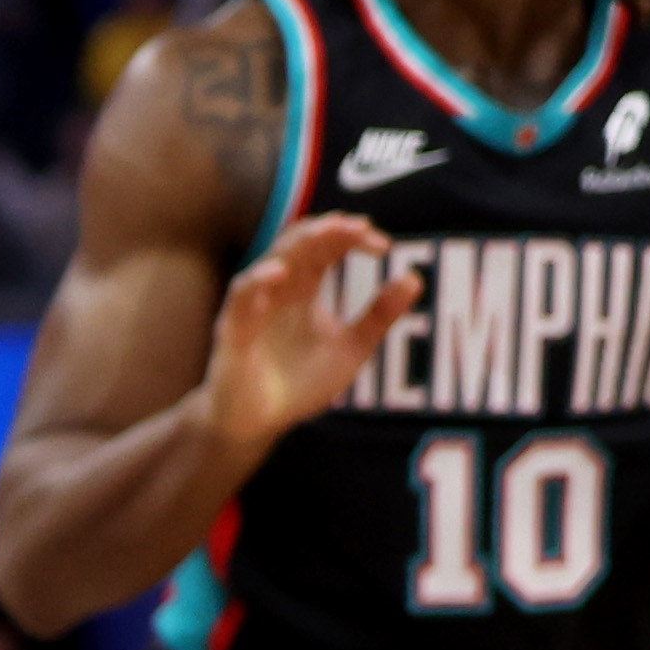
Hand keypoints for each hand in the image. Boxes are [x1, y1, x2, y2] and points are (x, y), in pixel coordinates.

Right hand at [200, 212, 415, 462]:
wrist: (259, 423)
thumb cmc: (300, 384)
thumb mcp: (352, 348)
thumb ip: (379, 315)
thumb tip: (415, 278)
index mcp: (304, 289)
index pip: (326, 248)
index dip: (352, 238)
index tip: (382, 246)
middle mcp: (278, 290)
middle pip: (299, 244)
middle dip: (328, 230)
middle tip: (359, 226)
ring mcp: (255, 306)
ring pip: (272, 260)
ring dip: (298, 243)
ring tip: (326, 231)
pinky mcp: (234, 330)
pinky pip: (241, 297)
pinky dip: (257, 281)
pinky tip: (279, 273)